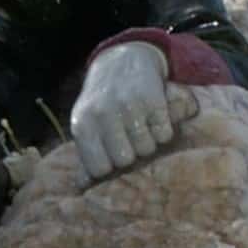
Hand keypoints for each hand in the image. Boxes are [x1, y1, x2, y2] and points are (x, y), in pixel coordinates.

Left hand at [68, 39, 192, 184]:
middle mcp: (104, 114)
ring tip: (140, 127)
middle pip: (125, 160)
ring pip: (147, 149)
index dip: (108, 167)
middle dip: (130, 155)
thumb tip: (84, 186)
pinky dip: (162, 131)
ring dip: (147, 143)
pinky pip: (164, 135)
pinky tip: (153, 119)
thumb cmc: (101, 101)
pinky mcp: (154, 100)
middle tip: (128, 140)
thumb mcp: (85, 122)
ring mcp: (130, 106)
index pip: (99, 168)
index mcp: (83, 124)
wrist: (122, 61)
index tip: (110, 157)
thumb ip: (86, 152)